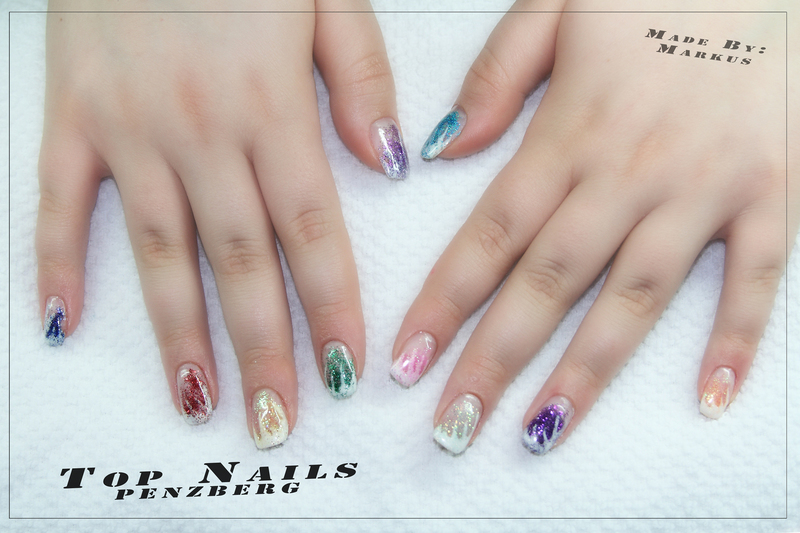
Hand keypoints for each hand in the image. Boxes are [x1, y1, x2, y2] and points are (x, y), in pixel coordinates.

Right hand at [37, 0, 405, 447]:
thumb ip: (360, 77)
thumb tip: (390, 162)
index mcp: (270, 105)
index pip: (311, 230)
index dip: (332, 306)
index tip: (347, 369)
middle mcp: (201, 130)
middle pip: (241, 262)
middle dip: (263, 348)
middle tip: (275, 418)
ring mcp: (128, 128)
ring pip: (160, 251)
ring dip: (179, 332)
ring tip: (197, 401)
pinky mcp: (70, 115)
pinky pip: (59, 201)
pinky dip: (57, 263)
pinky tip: (63, 322)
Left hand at [393, 0, 798, 453]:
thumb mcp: (557, 4)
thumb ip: (498, 75)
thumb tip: (443, 149)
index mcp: (570, 129)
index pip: (489, 234)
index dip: (443, 303)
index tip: (406, 361)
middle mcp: (629, 171)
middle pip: (548, 282)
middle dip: (495, 359)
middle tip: (452, 426)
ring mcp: (703, 187)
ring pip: (635, 296)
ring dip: (587, 371)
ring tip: (541, 432)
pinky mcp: (772, 191)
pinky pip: (757, 276)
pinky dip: (737, 337)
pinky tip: (710, 397)